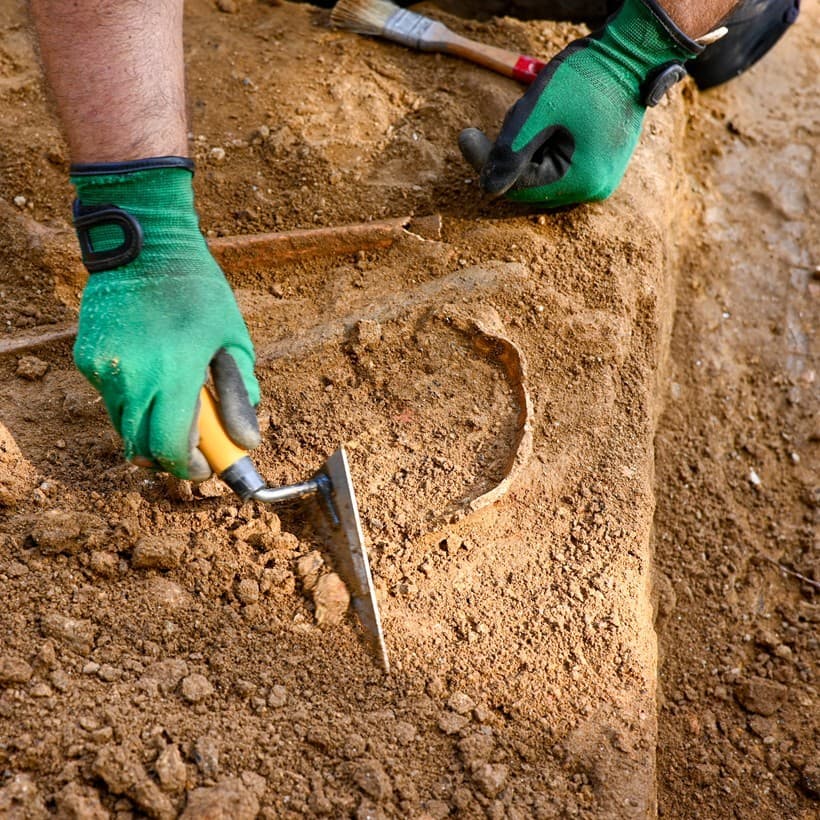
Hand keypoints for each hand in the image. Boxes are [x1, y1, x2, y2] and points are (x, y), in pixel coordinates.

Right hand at [71, 157, 259, 479]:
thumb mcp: (233, 339)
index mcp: (174, 372)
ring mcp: (104, 369)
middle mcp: (132, 376)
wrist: (145, 244)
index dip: (189, 468)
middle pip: (142, 448)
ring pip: (123, 428)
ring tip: (176, 403)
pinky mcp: (87, 360)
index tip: (206, 467)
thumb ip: (240, 394)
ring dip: (150, 430)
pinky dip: (133, 402)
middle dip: (169, 457)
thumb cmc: (198, 291)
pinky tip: (151, 373)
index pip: (170, 448)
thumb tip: (247, 440)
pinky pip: (110, 400)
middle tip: (194, 447)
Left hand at [459, 0, 701, 206]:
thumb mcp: (537, 112)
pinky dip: (543, 144)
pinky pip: (556, 165)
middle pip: (530, 184)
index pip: (519, 187)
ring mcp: (600, 179)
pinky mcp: (599, 166)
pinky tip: (550, 119)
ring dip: (527, 146)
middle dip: (513, 152)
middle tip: (511, 115)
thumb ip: (509, 152)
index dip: (486, 164)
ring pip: (541, 174)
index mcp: (583, 182)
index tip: (465, 135)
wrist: (630, 55)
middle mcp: (595, 189)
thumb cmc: (585, 78)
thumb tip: (487, 189)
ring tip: (538, 112)